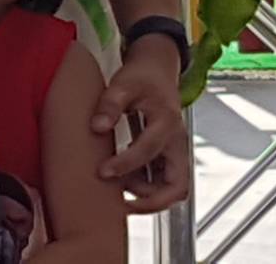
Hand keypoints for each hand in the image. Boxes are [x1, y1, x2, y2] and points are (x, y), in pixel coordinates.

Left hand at [91, 34, 189, 212]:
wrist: (156, 69)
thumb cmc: (141, 76)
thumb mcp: (123, 83)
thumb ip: (110, 104)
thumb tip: (97, 127)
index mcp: (166, 121)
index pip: (148, 150)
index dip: (126, 164)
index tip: (103, 171)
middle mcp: (176, 141)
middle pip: (178, 184)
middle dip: (154, 200)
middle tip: (126, 206)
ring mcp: (175, 150)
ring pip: (174, 187)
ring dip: (151, 196)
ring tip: (121, 195)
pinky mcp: (169, 154)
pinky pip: (165, 180)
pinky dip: (149, 188)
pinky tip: (125, 185)